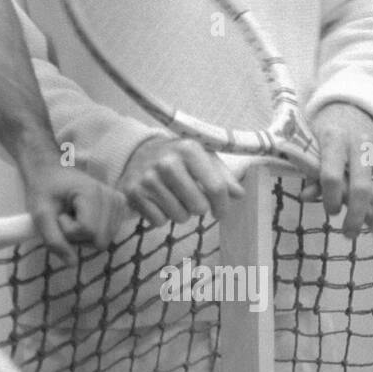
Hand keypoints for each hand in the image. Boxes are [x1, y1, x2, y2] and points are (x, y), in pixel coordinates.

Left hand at [18, 155, 126, 261]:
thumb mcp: (41, 214)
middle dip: (78, 237)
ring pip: (105, 241)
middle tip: (66, 217)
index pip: (87, 231)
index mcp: (93, 193)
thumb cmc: (44, 189)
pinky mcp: (120, 207)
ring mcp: (119, 202)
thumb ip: (54, 240)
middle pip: (100, 240)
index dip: (68, 231)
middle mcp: (112, 197)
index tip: (59, 214)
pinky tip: (84, 217)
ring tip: (74, 215)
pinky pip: (109, 235)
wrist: (51, 171)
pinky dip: (94, 233)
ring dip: (85, 236)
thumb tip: (72, 264)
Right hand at [118, 135, 243, 226]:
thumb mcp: (203, 158)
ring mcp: (148, 178)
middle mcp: (167, 162)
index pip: (216, 188)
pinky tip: (158, 201)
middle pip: (199, 207)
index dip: (223, 205)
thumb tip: (239, 194)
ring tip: (173, 197)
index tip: (221, 212)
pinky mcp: (133, 193)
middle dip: (199, 207)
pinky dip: (162, 216)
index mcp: (189, 149)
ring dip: (180, 212)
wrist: (138, 152)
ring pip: (180, 217)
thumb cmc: (179, 157)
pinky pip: (159, 221)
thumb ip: (223, 176)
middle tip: (191, 198)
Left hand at [309, 103, 372, 238]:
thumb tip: (306, 197)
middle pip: (361, 184)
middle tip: (350, 234)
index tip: (331, 211)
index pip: (331, 174)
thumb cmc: (327, 130)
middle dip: (357, 214)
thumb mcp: (313, 145)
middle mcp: (359, 143)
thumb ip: (313, 172)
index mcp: (333, 139)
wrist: (350, 106)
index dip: (331, 197)